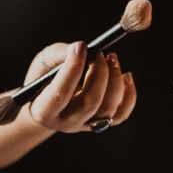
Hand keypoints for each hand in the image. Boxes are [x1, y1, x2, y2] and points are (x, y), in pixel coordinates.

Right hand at [22, 42, 136, 132]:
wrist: (49, 100)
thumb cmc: (45, 78)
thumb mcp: (43, 63)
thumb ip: (59, 54)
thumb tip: (81, 47)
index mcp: (44, 110)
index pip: (60, 93)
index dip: (73, 68)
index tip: (82, 47)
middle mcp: (66, 122)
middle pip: (90, 102)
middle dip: (100, 72)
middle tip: (101, 53)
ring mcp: (86, 125)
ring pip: (108, 108)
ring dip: (115, 79)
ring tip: (112, 58)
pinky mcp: (102, 123)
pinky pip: (121, 114)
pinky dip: (129, 94)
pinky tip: (125, 75)